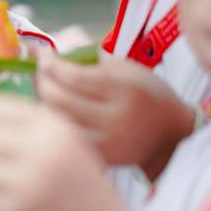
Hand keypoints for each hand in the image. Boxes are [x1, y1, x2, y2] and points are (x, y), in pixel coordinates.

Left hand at [36, 50, 193, 178]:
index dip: (51, 64)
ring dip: (44, 101)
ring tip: (46, 89)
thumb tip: (53, 52)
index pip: (74, 77)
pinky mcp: (100, 158)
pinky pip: (65, 137)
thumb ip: (91, 58)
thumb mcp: (127, 68)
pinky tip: (55, 110)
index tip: (43, 55)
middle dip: (43, 81)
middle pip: (60, 98)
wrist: (170, 136)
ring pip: (57, 120)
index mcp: (125, 90)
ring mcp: (106, 142)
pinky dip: (55, 122)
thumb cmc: (146, 95)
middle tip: (40, 71)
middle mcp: (116, 118)